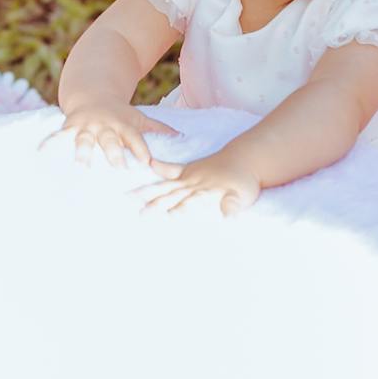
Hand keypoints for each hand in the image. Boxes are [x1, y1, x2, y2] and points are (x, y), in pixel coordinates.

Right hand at [41, 102, 179, 168]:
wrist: (93, 93)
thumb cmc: (120, 113)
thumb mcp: (139, 118)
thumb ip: (159, 130)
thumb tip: (183, 138)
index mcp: (123, 126)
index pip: (134, 139)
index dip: (140, 149)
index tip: (146, 163)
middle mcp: (105, 127)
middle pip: (110, 141)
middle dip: (113, 153)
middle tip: (118, 167)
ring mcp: (86, 127)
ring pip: (84, 140)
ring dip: (82, 152)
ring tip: (80, 165)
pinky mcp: (69, 127)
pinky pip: (58, 137)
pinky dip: (49, 144)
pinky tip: (40, 152)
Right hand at [133, 151, 261, 217]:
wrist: (246, 160)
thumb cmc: (244, 183)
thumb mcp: (242, 196)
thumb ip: (232, 206)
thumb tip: (229, 219)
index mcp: (206, 192)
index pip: (190, 202)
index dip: (181, 209)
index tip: (169, 216)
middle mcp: (194, 183)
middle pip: (172, 194)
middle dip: (156, 204)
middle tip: (140, 214)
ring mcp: (190, 176)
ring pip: (166, 184)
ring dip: (149, 190)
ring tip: (131, 195)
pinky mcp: (189, 170)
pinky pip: (171, 169)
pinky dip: (161, 167)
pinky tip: (150, 164)